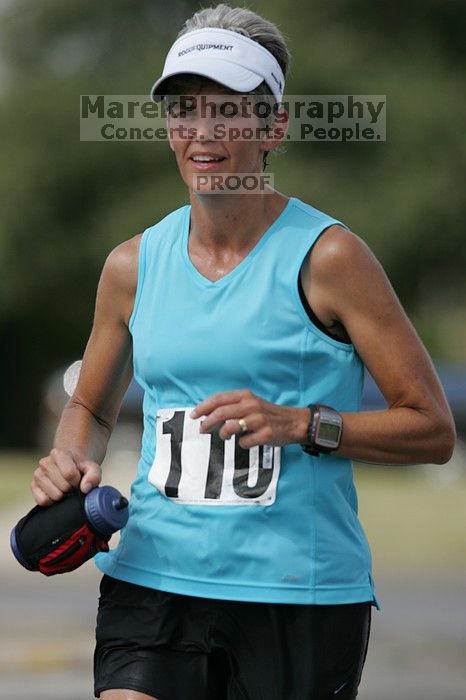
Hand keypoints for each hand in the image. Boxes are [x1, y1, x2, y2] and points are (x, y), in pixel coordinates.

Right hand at [31, 448, 101, 505]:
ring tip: (65, 487)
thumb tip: (85, 488)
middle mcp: (45, 462)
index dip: (77, 481)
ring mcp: (37, 475)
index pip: (69, 474)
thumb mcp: (93, 468)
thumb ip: (93, 476)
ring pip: (53, 495)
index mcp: (58, 454)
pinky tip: (57, 493)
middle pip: (63, 487)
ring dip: (62, 495)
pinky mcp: (33, 486)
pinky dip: (52, 501)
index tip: (79, 479)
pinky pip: (42, 501)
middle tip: (72, 484)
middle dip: (71, 489)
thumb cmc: (81, 468)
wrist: (71, 466)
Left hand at [191, 389, 309, 448]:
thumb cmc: (268, 414)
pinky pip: (244, 442)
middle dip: (207, 422)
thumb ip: (233, 406)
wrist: (294, 422)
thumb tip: (208, 413)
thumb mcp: (251, 403)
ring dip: (223, 434)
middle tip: (202, 429)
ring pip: (230, 427)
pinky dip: (241, 443)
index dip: (203, 407)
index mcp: (246, 396)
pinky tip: (246, 441)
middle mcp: (251, 405)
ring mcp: (258, 420)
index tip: (195, 415)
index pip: (219, 398)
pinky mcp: (265, 434)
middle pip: (221, 413)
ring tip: (225, 436)